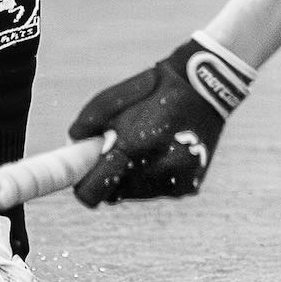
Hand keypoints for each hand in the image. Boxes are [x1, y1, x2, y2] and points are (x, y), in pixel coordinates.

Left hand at [68, 34, 255, 205]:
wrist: (206, 87)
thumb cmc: (154, 90)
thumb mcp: (113, 98)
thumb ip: (87, 126)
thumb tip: (74, 149)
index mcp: (134, 147)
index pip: (92, 192)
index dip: (85, 182)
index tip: (87, 168)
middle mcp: (156, 170)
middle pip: (113, 195)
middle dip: (111, 176)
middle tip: (120, 150)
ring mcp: (175, 181)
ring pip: (135, 194)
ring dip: (133, 177)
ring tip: (146, 147)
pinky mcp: (189, 187)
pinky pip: (157, 191)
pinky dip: (154, 177)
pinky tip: (164, 152)